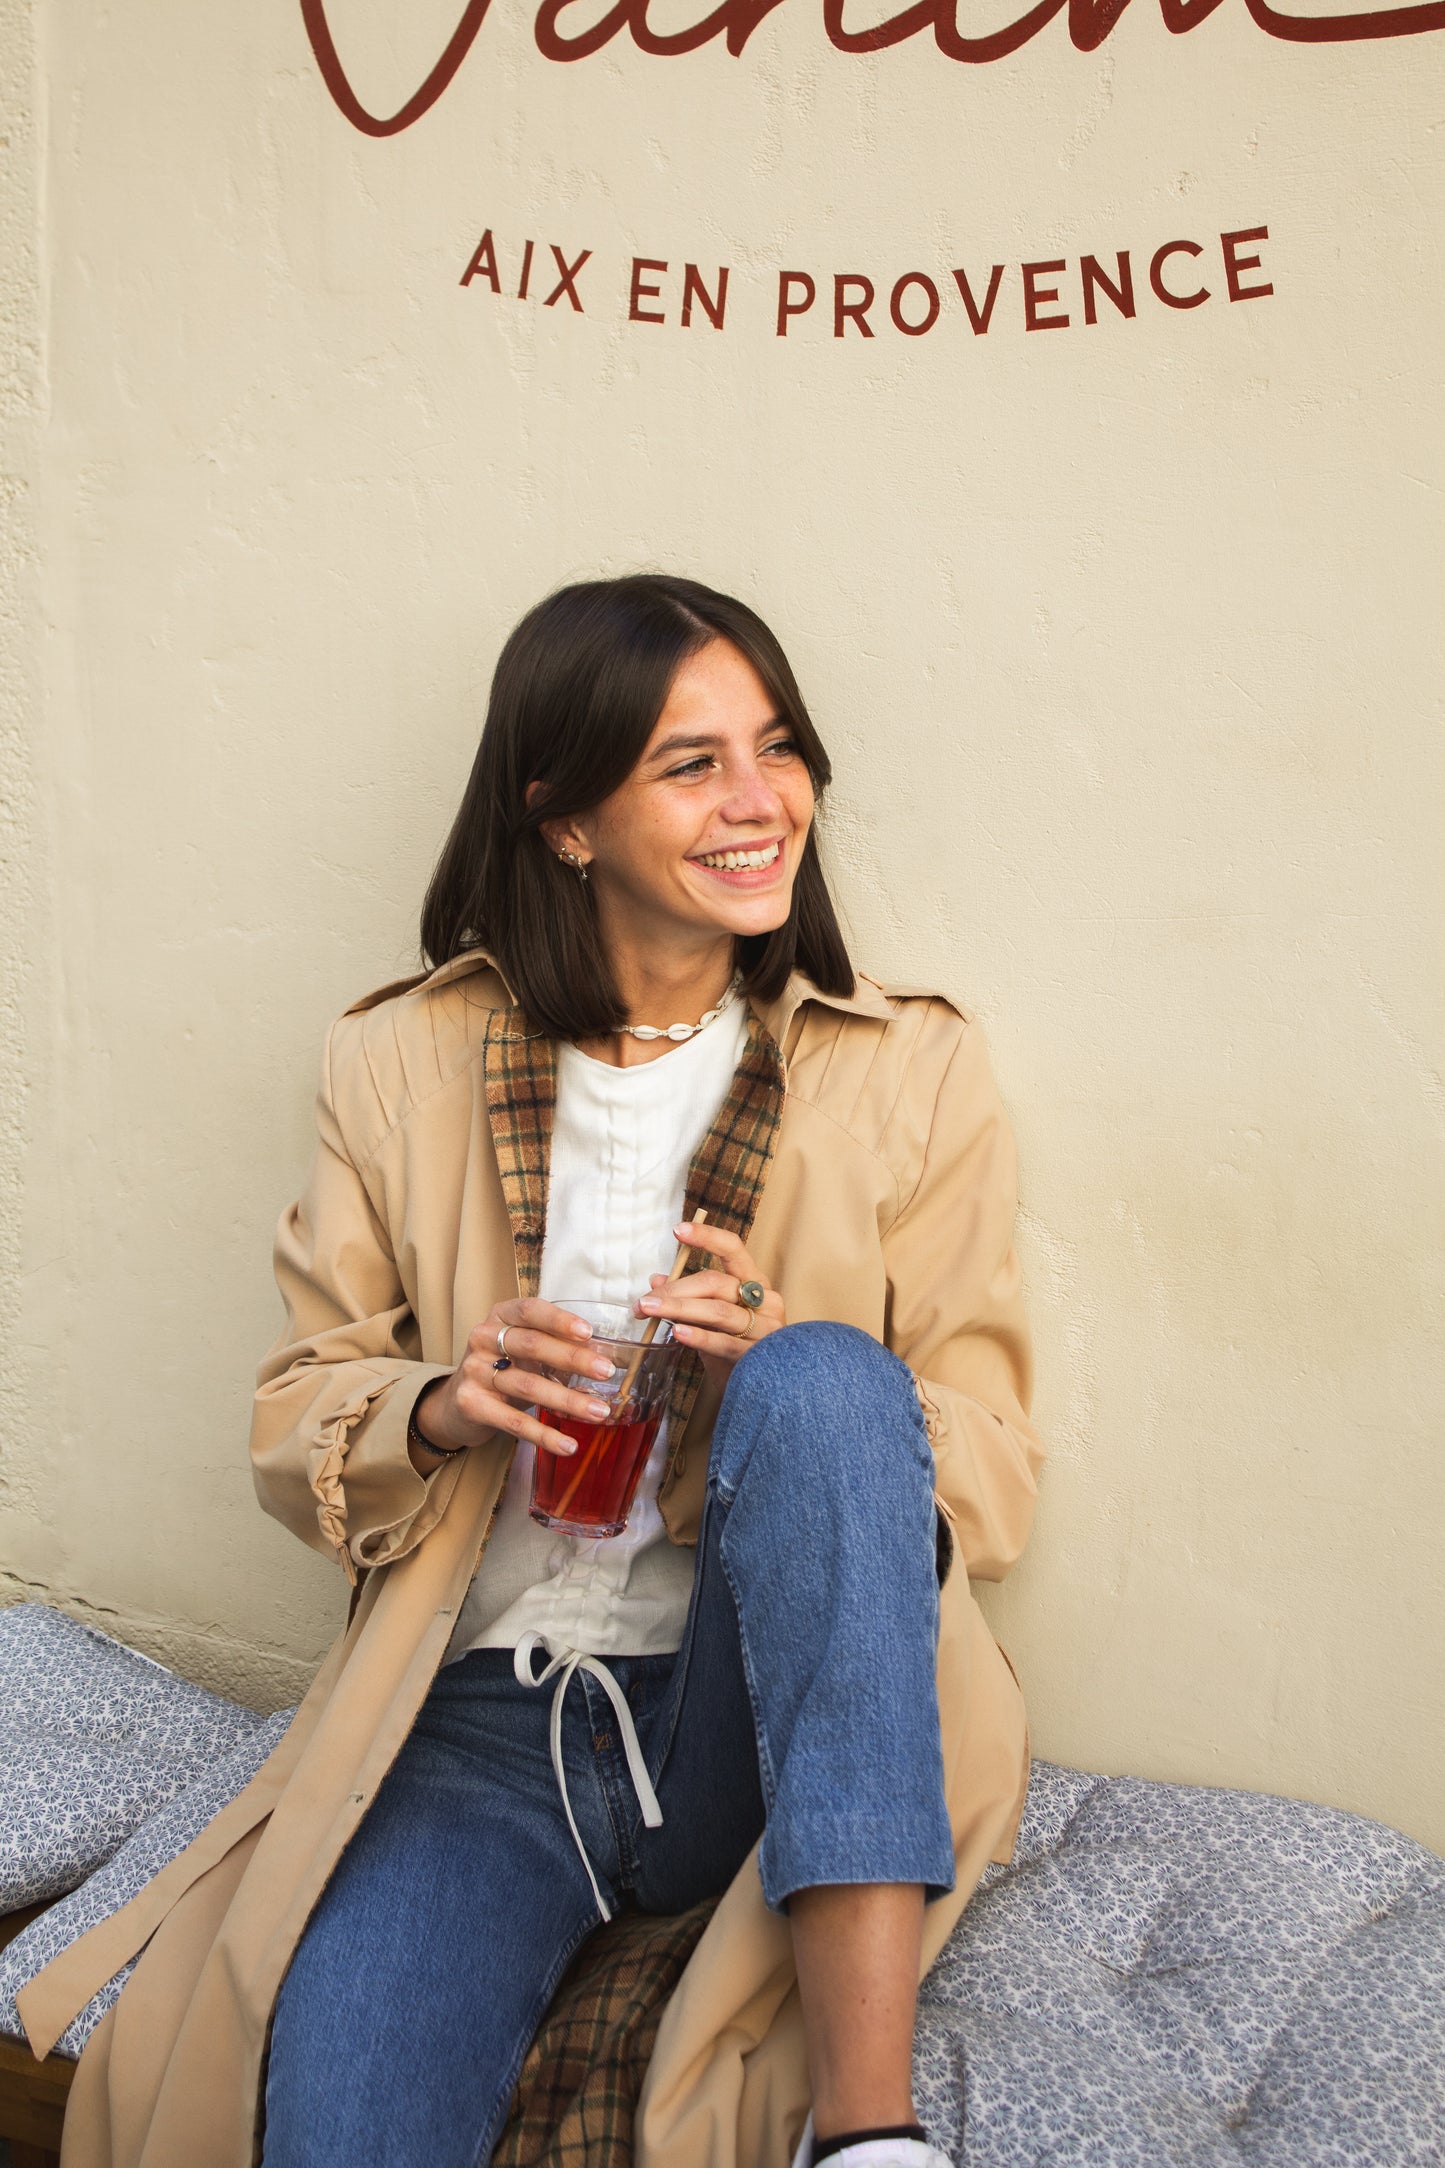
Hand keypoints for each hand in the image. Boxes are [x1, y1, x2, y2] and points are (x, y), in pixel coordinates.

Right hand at [410, 1298, 615, 1470]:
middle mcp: (483, 1339)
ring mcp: (475, 1371)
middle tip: (606, 1371)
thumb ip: (555, 1346)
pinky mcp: (472, 1405)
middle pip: (532, 1345)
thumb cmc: (504, 1369)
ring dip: (567, 1400)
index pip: (529, 1310)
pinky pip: (514, 1422)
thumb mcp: (524, 1350)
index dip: (559, 1320)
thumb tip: (604, 1356)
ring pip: (527, 1385)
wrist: (457, 1404)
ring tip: (599, 1411)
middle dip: (573, 1359)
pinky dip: (544, 1435)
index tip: (588, 1332)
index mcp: (500, 1317)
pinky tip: (568, 1445)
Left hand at [635, 1221, 785, 1392]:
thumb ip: (689, 1297)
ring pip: (718, 1311)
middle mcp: (765, 1300)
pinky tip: (678, 1333)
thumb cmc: (735, 1347)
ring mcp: (766, 1328)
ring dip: (679, 1309)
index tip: (678, 1230)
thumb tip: (656, 1280)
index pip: (733, 1249)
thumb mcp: (711, 1318)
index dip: (707, 1236)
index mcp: (755, 1283)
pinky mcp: (759, 1356)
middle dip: (675, 1289)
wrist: (763, 1388)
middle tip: (644, 1301)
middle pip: (717, 1283)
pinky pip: (724, 1343)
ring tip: (649, 1311)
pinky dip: (699, 1337)